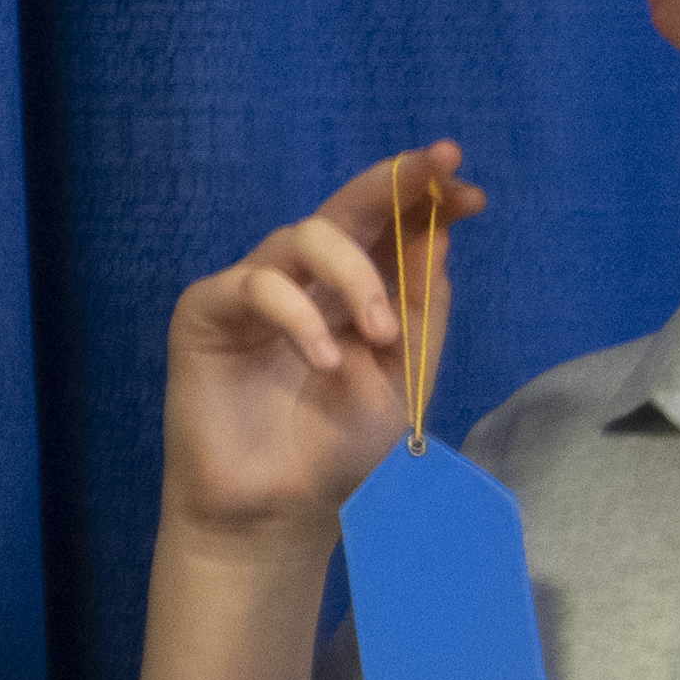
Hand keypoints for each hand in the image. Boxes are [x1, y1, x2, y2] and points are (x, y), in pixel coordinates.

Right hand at [155, 142, 484, 542]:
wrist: (280, 510)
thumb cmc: (339, 448)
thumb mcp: (405, 376)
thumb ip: (422, 307)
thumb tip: (439, 233)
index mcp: (355, 289)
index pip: (390, 225)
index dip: (427, 199)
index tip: (472, 196)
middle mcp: (306, 278)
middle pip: (347, 207)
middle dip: (394, 182)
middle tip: (437, 169)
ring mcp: (255, 289)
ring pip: (305, 235)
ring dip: (355, 276)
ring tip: (381, 337)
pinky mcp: (207, 310)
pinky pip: (257, 285)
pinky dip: (298, 318)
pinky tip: (323, 363)